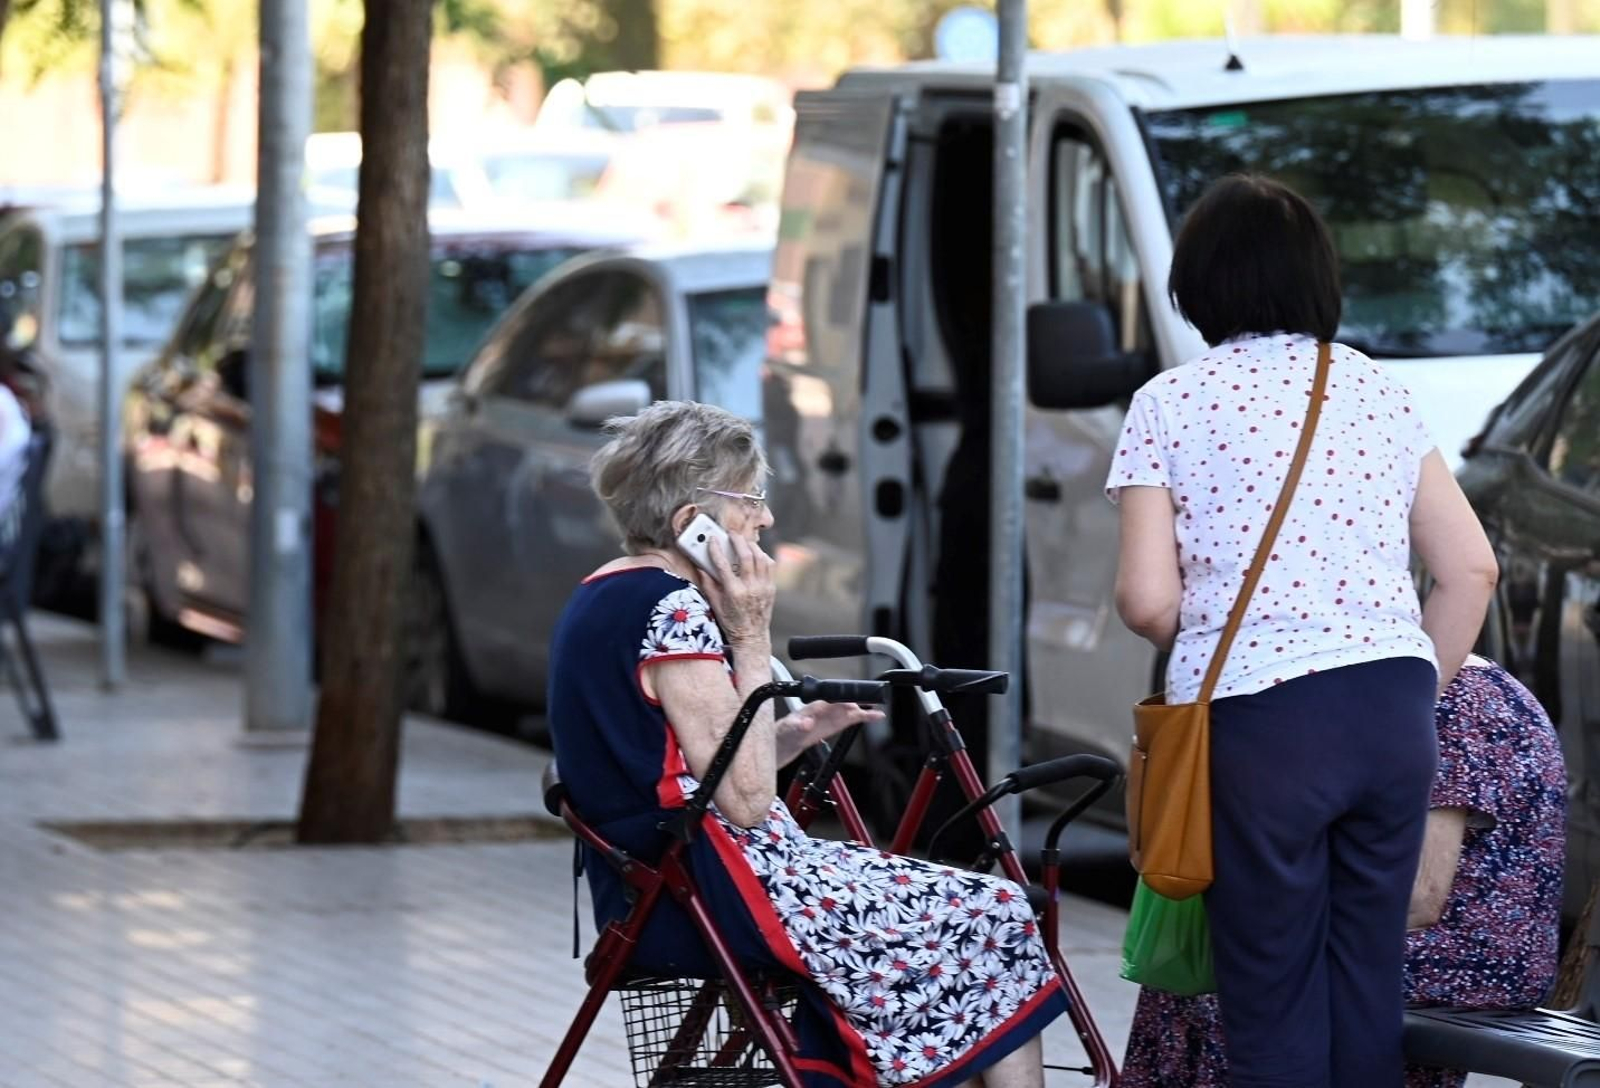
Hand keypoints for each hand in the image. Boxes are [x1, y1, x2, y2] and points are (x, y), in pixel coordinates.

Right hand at [700, 532, 774, 646]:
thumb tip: (701, 567)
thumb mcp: (715, 605)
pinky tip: (755, 554)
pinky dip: (762, 556)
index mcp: (734, 593)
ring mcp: (763, 587)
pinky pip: (769, 565)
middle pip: (746, 556)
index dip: (716, 550)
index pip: (723, 565)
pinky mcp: (771, 588)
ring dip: (751, 546)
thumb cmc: (732, 622)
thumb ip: (708, 584)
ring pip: (761, 558)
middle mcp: (750, 588)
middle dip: (738, 541)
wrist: (751, 636)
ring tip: (743, 541)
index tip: (712, 540)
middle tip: (731, 534)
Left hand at [777, 700, 885, 754]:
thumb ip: (798, 726)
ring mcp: (830, 716)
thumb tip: (807, 723)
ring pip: (851, 711)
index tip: (857, 704)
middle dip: (860, 703)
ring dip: (864, 711)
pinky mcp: (833, 725)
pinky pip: (850, 720)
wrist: (781, 743)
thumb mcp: (789, 730)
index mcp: (815, 705)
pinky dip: (862, 718)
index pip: (835, 699)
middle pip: (846, 702)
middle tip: (875, 708)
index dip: (847, 700)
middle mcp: (825, 708)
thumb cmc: (783, 732)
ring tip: (878, 713)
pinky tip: (873, 717)